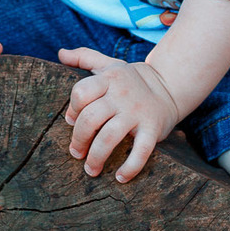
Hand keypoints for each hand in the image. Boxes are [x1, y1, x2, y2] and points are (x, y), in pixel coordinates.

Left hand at [57, 46, 180, 183]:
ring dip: (96, 157)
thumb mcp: (109, 65)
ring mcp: (137, 113)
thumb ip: (84, 57)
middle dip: (79, 140)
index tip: (73, 122)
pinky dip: (130, 168)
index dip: (73, 111)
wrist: (168, 87)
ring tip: (91, 169)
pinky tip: (120, 177)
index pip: (81, 93)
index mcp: (109, 78)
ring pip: (109, 137)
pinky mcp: (153, 129)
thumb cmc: (130, 80)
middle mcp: (121, 95)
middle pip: (91, 118)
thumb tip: (61, 53)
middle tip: (76, 152)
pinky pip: (140, 152)